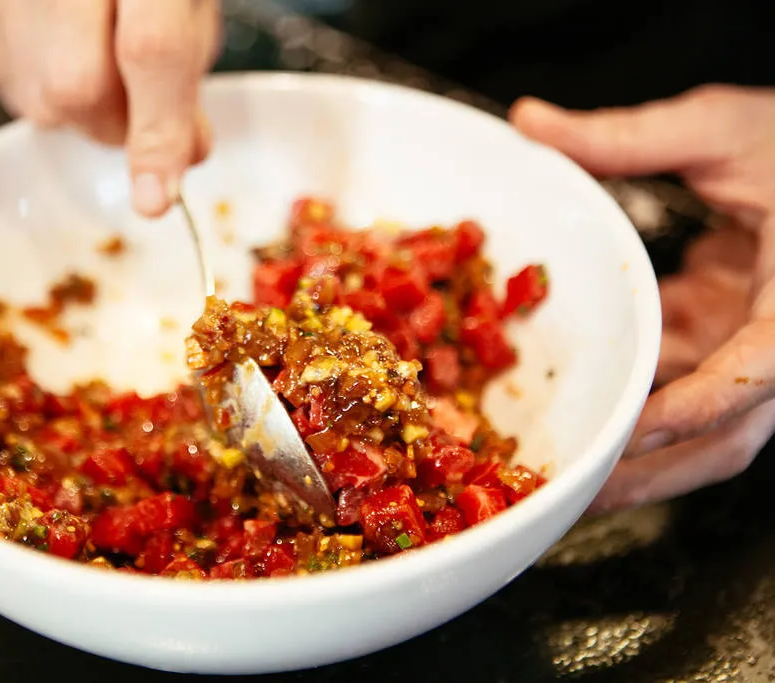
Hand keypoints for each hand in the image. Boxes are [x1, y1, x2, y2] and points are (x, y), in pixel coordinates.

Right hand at [0, 0, 219, 216]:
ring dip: (81, 107)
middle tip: (140, 108)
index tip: (158, 198)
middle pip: (77, 88)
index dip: (159, 131)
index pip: (151, 50)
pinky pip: (6, 79)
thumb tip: (184, 154)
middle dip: (118, 123)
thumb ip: (187, 63)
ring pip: (38, 98)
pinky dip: (42, 85)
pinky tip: (61, 46)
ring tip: (97, 55)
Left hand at [509, 85, 774, 512]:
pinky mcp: (738, 343)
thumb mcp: (721, 129)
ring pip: (705, 429)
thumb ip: (629, 137)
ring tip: (562, 467)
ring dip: (634, 451)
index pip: (757, 370)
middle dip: (653, 471)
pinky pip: (686, 388)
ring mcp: (760, 348)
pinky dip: (638, 396)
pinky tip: (581, 397)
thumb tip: (532, 121)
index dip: (696, 406)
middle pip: (729, 436)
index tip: (636, 429)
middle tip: (576, 493)